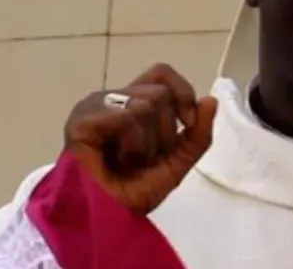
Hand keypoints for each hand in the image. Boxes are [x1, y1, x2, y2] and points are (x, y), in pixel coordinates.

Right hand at [63, 63, 217, 214]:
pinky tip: (116, 162)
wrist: (108, 218)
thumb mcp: (177, 162)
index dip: (182, 92)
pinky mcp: (83, 119)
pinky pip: (127, 117)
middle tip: (145, 158)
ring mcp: (96, 106)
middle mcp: (114, 98)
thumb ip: (198, 134)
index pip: (162, 74)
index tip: (188, 123)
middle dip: (165, 131)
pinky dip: (133, 145)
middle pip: (160, 91)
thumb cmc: (133, 192)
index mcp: (132, 102)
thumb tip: (210, 100)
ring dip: (148, 143)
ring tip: (129, 162)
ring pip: (147, 103)